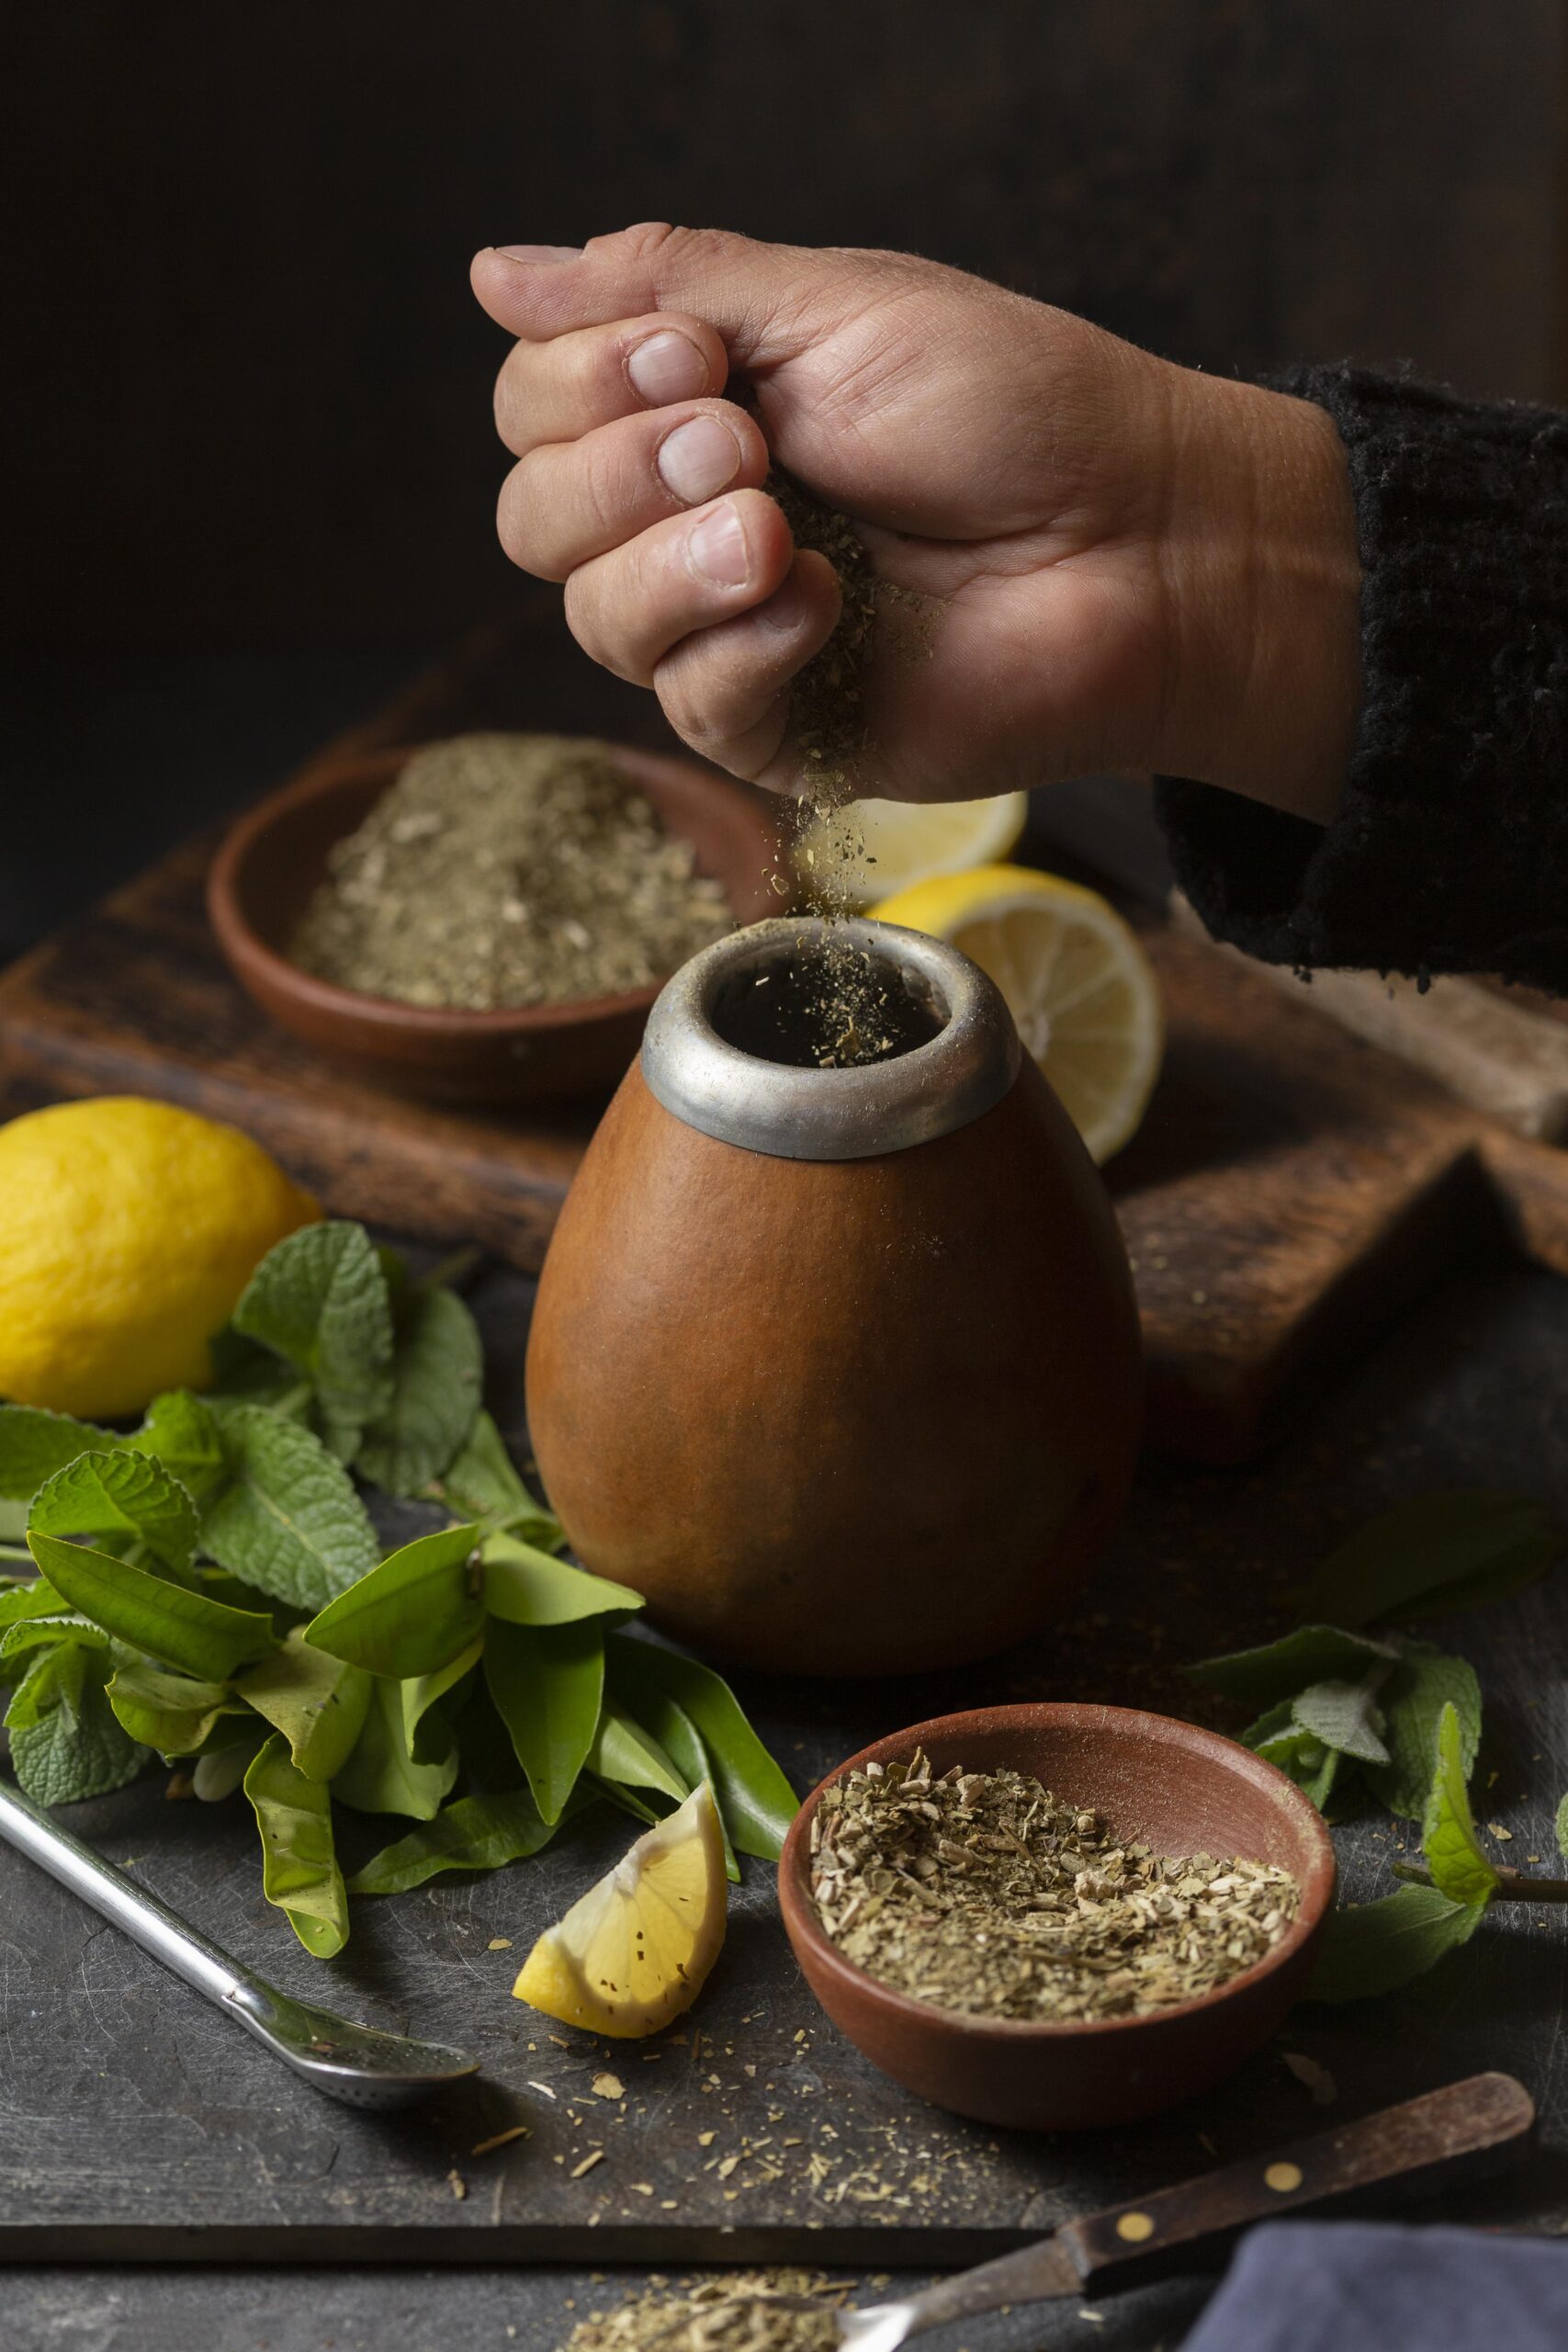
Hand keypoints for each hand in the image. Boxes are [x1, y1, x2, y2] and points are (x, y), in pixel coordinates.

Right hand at [471, 225, 1359, 821]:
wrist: (1140, 537)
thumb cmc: (1016, 411)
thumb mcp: (831, 307)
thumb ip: (661, 286)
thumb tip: (492, 269)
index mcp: (692, 412)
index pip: (533, 408)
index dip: (578, 380)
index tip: (698, 356)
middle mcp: (690, 526)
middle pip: (533, 519)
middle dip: (618, 468)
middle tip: (744, 442)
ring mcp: (730, 635)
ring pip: (593, 618)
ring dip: (672, 559)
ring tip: (780, 525)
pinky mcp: (782, 730)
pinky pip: (690, 702)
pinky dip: (744, 643)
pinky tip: (824, 602)